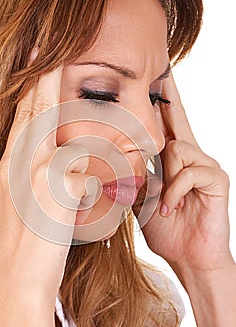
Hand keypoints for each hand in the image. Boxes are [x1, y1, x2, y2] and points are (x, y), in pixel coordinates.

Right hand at [0, 65, 97, 292]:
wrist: (17, 278)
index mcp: (7, 163)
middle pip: (41, 109)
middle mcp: (23, 161)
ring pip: (80, 142)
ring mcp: (43, 172)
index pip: (21, 114)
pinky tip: (115, 193)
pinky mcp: (65, 188)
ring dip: (106, 147)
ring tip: (124, 148)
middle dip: (50, 76)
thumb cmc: (6, 245)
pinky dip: (108, 182)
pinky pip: (94, 171)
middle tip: (56, 47)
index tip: (37, 56)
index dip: (30, 83)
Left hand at [133, 72, 231, 283]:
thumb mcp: (141, 200)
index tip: (151, 79)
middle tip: (161, 69)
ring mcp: (205, 166)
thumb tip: (108, 163)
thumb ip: (132, 179)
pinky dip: (175, 191)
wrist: (188, 257)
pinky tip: (172, 208)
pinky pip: (190, 172)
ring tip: (163, 204)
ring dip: (165, 177)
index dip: (156, 102)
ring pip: (177, 148)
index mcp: (170, 160)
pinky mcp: (216, 179)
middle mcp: (189, 156)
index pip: (162, 125)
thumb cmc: (166, 228)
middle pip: (177, 117)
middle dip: (169, 94)